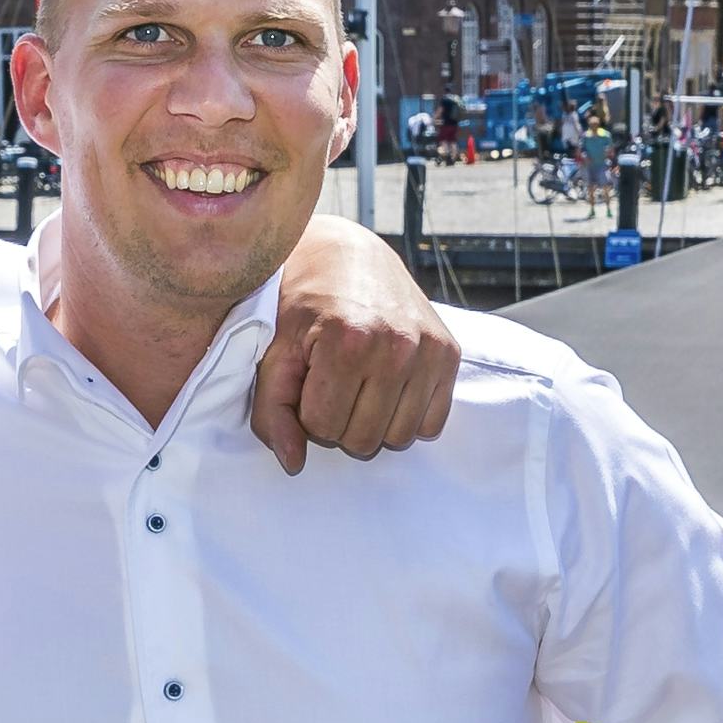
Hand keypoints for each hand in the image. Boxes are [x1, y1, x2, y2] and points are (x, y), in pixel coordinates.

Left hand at [249, 217, 457, 471]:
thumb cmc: (302, 306)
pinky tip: (388, 385)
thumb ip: (273, 410)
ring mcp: (428, 349)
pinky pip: (431, 424)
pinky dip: (406, 415)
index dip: (308, 411)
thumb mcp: (274, 351)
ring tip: (360, 383)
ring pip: (398, 438)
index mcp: (348, 340)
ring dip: (373, 422)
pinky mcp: (450, 353)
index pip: (322, 428)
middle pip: (362, 440)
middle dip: (340, 421)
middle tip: (334, 382)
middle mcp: (396, 345)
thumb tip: (293, 464)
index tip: (308, 380)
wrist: (347, 257)